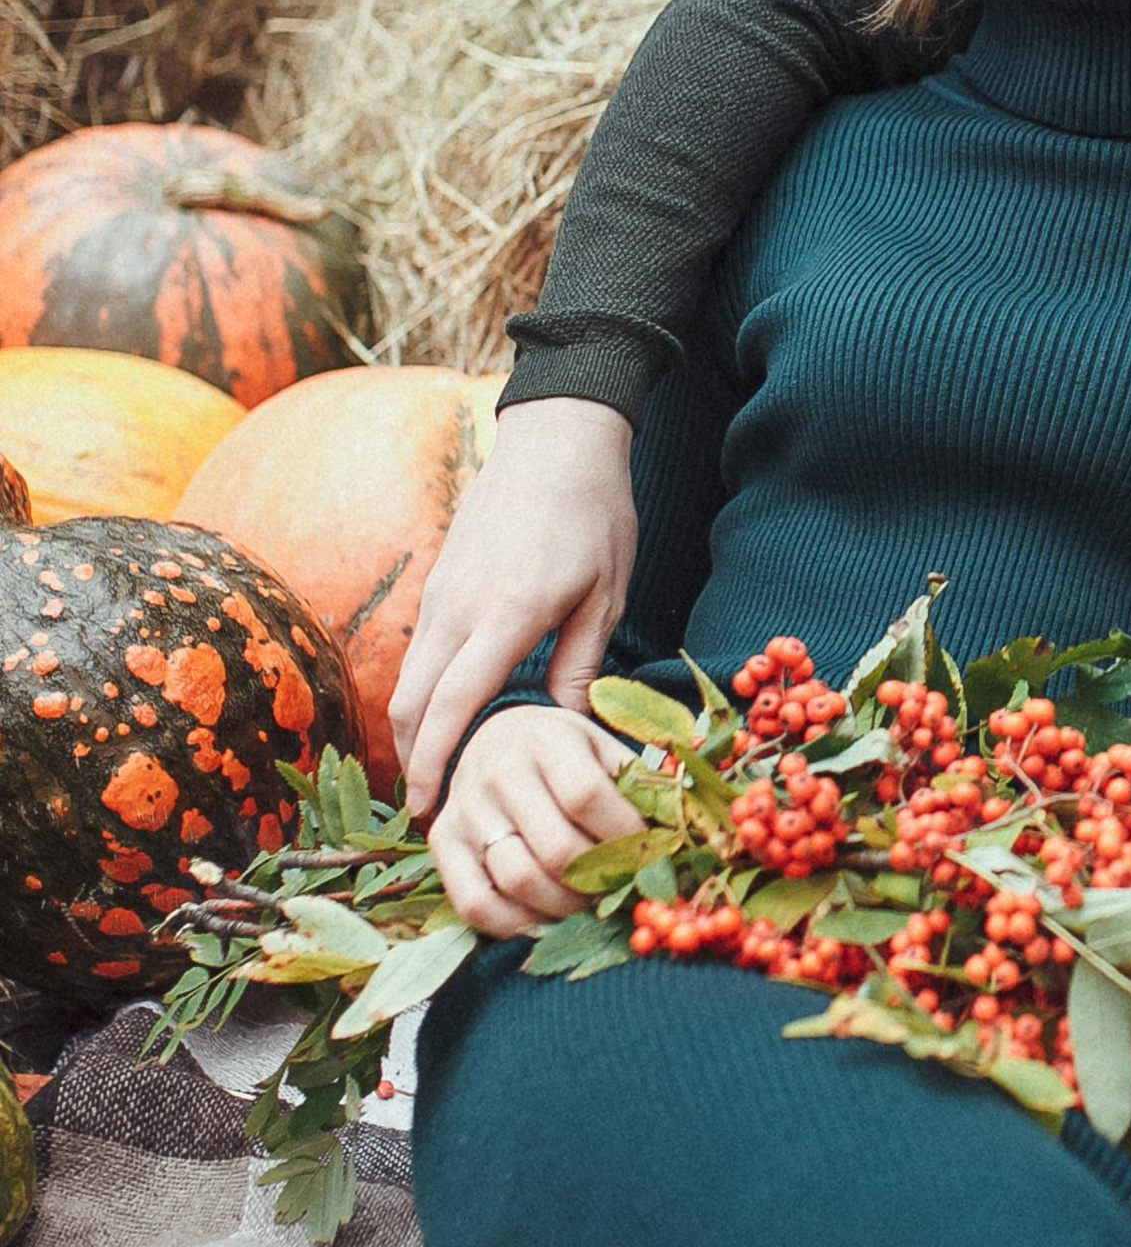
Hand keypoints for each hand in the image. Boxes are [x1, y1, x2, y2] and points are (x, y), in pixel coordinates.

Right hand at [393, 399, 637, 814]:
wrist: (557, 437)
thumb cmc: (594, 513)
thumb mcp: (607, 594)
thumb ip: (581, 664)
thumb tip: (564, 727)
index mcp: (505, 614)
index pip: (452, 706)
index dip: (435, 764)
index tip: (426, 810)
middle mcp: (458, 607)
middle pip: (411, 703)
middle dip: (411, 761)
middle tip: (429, 809)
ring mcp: (440, 591)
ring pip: (407, 678)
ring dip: (413, 730)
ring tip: (436, 772)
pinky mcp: (439, 580)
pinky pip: (419, 650)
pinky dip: (422, 693)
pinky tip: (447, 714)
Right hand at [430, 704, 645, 936]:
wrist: (491, 736)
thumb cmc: (561, 751)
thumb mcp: (602, 749)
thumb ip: (637, 786)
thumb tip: (678, 834)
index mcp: (547, 739)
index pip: (587, 797)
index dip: (625, 836)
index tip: (649, 853)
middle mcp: (499, 770)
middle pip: (556, 849)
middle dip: (600, 883)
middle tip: (622, 892)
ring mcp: (465, 808)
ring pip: (519, 880)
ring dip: (565, 908)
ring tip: (589, 906)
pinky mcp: (442, 842)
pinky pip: (475, 904)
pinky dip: (514, 925)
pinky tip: (544, 921)